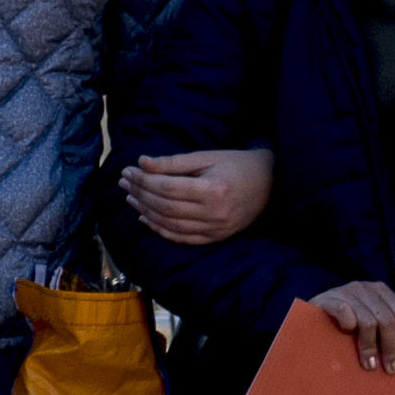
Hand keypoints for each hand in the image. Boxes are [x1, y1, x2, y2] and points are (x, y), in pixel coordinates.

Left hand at [119, 147, 273, 244]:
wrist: (270, 184)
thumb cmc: (236, 165)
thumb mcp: (207, 157)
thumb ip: (174, 162)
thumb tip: (142, 163)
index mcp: (213, 189)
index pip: (167, 187)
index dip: (144, 180)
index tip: (128, 171)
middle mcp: (214, 212)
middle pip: (165, 206)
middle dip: (140, 194)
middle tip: (123, 183)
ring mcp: (215, 228)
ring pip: (169, 224)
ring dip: (145, 212)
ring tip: (130, 198)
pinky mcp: (215, 237)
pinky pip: (180, 237)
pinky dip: (159, 229)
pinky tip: (145, 218)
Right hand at [310, 279, 394, 371]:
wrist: (304, 315)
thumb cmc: (338, 325)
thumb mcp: (365, 322)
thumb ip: (382, 331)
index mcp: (380, 292)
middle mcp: (366, 288)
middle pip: (388, 319)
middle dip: (391, 347)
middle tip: (391, 369)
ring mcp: (346, 292)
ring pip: (369, 321)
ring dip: (371, 347)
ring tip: (370, 365)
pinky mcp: (327, 299)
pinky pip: (344, 311)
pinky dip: (349, 324)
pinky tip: (348, 334)